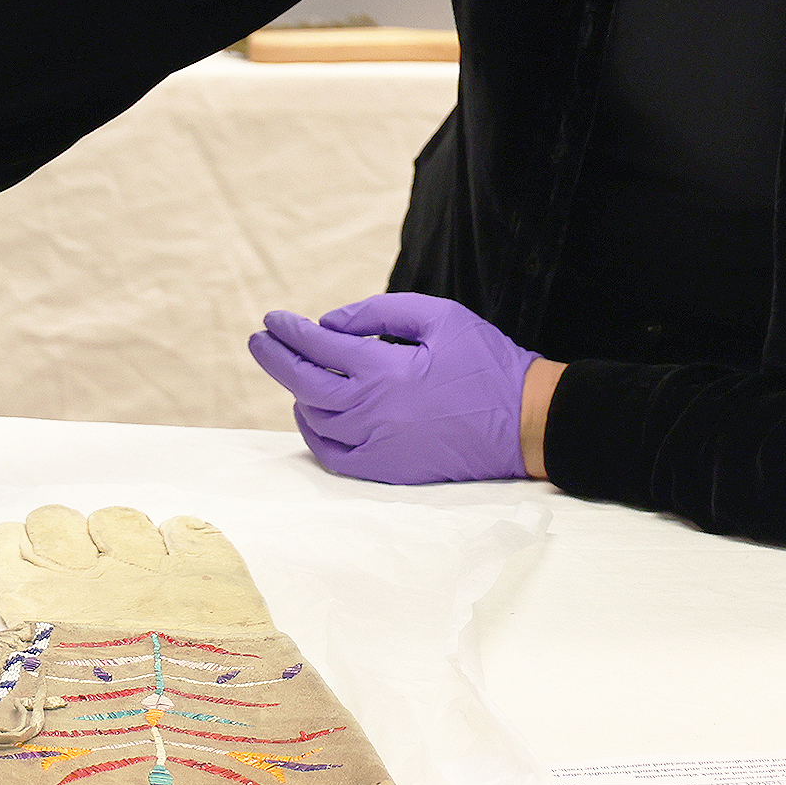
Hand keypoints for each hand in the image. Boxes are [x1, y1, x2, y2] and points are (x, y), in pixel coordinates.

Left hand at [247, 293, 538, 485]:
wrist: (526, 422)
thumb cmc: (486, 362)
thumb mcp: (438, 316)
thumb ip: (378, 313)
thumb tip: (329, 324)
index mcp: (385, 371)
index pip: (319, 348)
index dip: (291, 331)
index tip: (272, 318)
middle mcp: (372, 413)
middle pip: (304, 384)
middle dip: (276, 358)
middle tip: (260, 340)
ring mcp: (378, 447)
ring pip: (315, 420)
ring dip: (297, 392)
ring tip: (293, 369)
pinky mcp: (389, 471)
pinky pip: (334, 456)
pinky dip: (314, 434)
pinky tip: (310, 414)